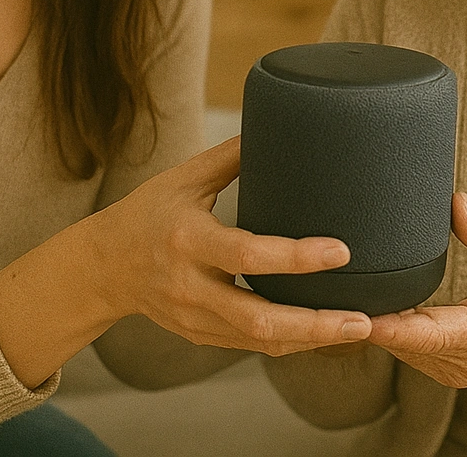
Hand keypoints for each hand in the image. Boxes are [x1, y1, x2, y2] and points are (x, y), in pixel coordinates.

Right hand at [94, 135, 371, 356]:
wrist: (103, 267)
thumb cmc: (149, 212)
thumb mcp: (183, 178)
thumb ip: (231, 157)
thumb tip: (280, 119)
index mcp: (187, 240)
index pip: (246, 255)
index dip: (295, 258)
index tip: (340, 252)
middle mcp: (190, 286)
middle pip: (258, 317)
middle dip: (315, 324)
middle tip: (363, 318)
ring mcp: (194, 318)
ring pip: (259, 340)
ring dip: (311, 340)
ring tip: (358, 329)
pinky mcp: (200, 336)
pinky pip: (251, 346)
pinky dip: (290, 343)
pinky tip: (323, 335)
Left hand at [367, 193, 466, 421]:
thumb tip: (455, 203)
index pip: (435, 333)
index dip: (395, 328)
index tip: (361, 315)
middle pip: (408, 342)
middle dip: (373, 317)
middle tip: (337, 284)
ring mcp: (456, 371)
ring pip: (403, 350)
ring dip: (379, 325)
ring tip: (350, 290)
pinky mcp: (447, 371)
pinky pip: (409, 353)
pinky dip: (392, 332)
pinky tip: (377, 306)